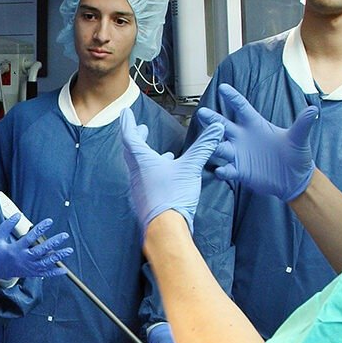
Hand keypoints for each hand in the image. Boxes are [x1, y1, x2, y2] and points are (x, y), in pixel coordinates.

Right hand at [0, 217, 71, 281]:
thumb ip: (7, 225)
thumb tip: (18, 215)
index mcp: (14, 250)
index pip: (30, 237)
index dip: (41, 228)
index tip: (50, 221)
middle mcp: (22, 259)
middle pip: (42, 251)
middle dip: (54, 243)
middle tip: (64, 235)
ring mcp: (26, 268)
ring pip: (45, 263)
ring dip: (58, 257)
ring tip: (68, 250)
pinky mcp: (28, 273)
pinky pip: (43, 274)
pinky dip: (54, 272)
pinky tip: (64, 270)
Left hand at [120, 109, 223, 232]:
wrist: (166, 229)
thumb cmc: (173, 199)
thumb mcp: (191, 167)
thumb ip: (203, 147)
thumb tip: (216, 129)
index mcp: (142, 162)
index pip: (129, 136)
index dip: (128, 123)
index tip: (125, 113)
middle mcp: (136, 174)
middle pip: (131, 151)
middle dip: (136, 137)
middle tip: (140, 130)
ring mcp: (138, 189)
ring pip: (138, 167)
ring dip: (146, 156)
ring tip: (160, 154)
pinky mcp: (145, 201)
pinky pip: (145, 181)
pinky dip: (153, 173)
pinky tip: (166, 177)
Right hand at [203, 83, 317, 202]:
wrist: (294, 179)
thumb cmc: (296, 155)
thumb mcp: (299, 138)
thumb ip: (303, 123)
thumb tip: (313, 109)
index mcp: (256, 125)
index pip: (242, 107)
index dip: (233, 98)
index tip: (223, 87)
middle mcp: (243, 138)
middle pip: (223, 125)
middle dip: (212, 119)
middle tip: (202, 113)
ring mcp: (239, 154)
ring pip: (220, 146)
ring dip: (212, 144)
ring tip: (207, 142)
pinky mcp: (240, 171)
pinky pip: (227, 169)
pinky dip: (223, 170)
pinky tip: (220, 170)